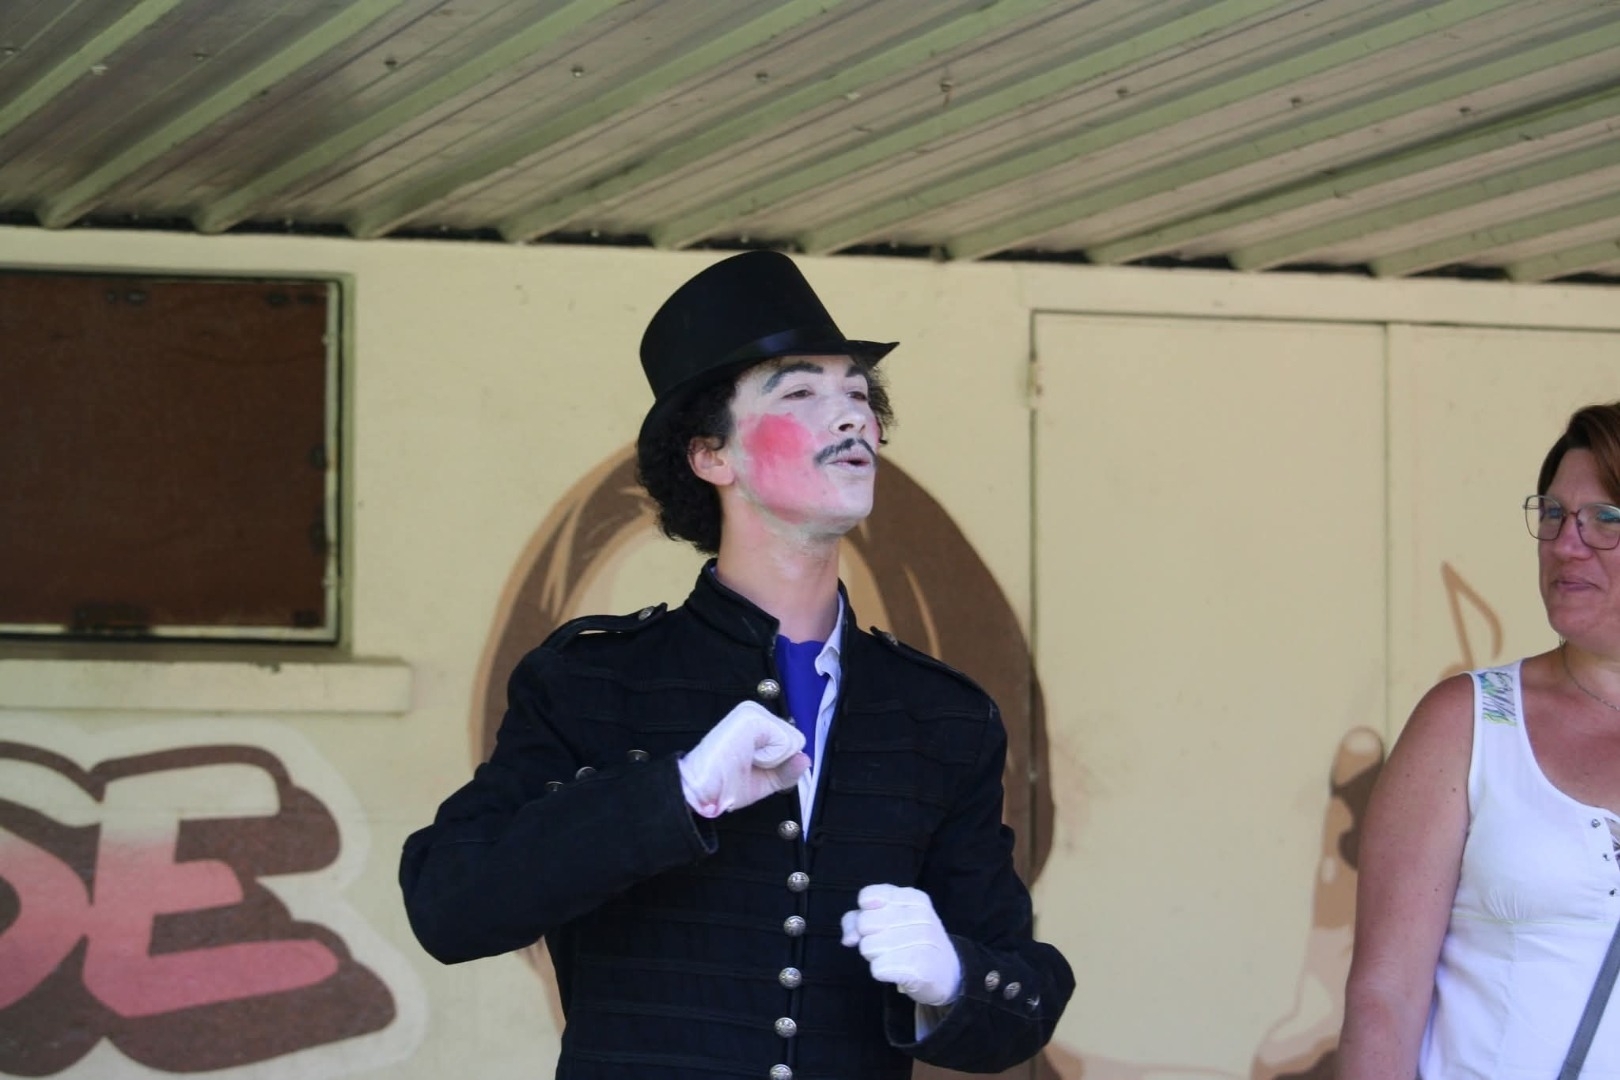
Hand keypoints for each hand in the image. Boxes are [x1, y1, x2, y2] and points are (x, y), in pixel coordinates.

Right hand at [678, 701, 807, 817]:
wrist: (701, 792)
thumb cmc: (725, 786)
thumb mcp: (766, 781)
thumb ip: (788, 771)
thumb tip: (805, 758)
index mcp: (758, 724)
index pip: (793, 743)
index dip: (780, 765)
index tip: (752, 768)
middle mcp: (755, 712)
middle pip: (796, 741)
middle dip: (778, 763)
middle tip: (748, 766)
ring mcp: (753, 712)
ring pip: (792, 741)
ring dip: (772, 761)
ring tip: (745, 761)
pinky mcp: (751, 717)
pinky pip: (783, 741)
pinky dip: (770, 758)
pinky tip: (748, 756)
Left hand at [840, 884, 961, 1006]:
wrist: (948, 974)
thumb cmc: (912, 943)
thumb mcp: (890, 920)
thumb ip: (858, 920)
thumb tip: (848, 939)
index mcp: (912, 897)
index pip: (867, 896)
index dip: (864, 914)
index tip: (879, 925)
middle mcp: (919, 914)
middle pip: (864, 923)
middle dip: (869, 938)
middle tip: (889, 945)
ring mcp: (922, 939)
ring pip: (868, 947)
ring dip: (876, 957)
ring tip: (896, 958)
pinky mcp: (920, 967)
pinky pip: (878, 968)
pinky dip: (883, 972)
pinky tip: (899, 971)